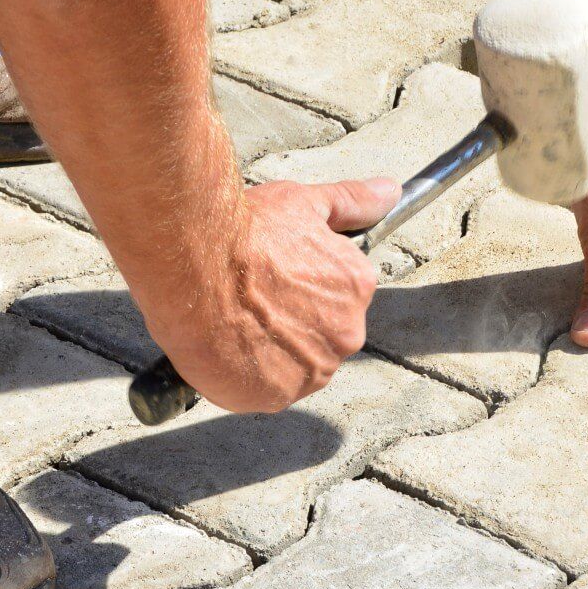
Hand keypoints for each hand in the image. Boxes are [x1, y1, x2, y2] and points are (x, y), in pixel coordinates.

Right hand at [137, 177, 398, 413]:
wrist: (196, 263)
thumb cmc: (246, 231)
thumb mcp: (305, 203)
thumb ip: (352, 203)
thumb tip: (390, 191)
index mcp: (358, 288)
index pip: (334, 299)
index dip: (296, 291)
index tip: (270, 280)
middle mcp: (346, 334)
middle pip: (317, 337)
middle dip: (286, 324)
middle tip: (248, 301)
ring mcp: (311, 371)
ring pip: (290, 368)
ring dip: (265, 353)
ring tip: (232, 323)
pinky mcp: (273, 397)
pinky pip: (259, 391)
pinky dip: (240, 377)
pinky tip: (223, 348)